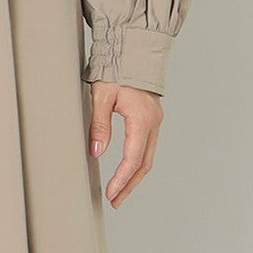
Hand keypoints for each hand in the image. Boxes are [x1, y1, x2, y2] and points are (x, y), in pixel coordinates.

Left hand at [88, 81, 161, 210]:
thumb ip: (99, 124)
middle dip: (129, 185)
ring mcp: (155, 122)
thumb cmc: (116, 70)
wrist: (133, 51)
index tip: (110, 195)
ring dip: (134, 177)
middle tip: (115, 202)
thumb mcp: (101, 95)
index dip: (121, 180)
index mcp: (142, 119)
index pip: (133, 159)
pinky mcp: (152, 119)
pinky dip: (138, 164)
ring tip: (120, 193)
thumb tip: (96, 152)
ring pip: (148, 157)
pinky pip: (148, 148)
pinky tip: (127, 171)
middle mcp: (153, 123)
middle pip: (144, 164)